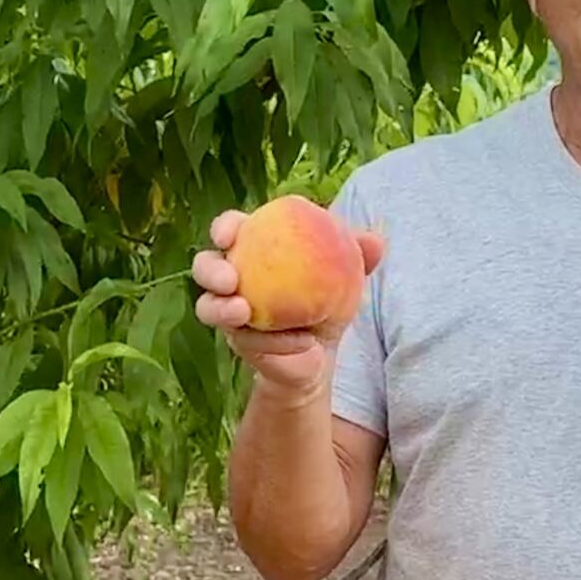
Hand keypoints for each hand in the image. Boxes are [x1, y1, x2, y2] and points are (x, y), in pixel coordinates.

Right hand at [192, 208, 384, 395]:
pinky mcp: (239, 342)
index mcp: (254, 248)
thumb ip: (358, 256)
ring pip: (207, 307)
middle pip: (205, 266)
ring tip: (242, 312)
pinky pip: (246, 340)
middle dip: (210, 269)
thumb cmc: (328, 300)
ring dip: (220, 309)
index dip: (225, 227)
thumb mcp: (345, 276)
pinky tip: (301, 341)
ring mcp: (229, 312)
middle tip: (229, 278)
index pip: (231, 229)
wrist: (321, 352)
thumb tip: (375, 240)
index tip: (230, 234)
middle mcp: (234, 278)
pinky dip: (275, 341)